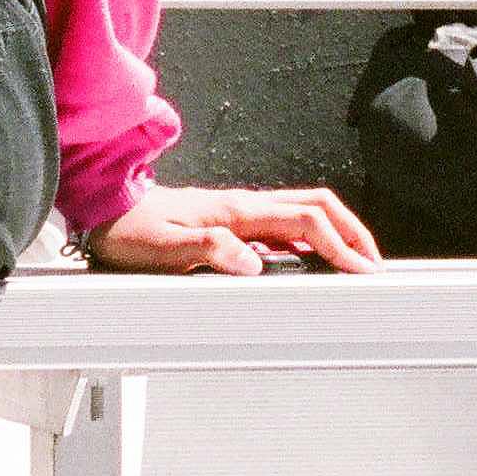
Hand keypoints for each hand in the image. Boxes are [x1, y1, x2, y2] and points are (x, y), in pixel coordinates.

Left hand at [82, 183, 381, 275]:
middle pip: (317, 206)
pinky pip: (284, 223)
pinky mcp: (232, 220)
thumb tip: (253, 264)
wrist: (103, 207)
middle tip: (374, 263)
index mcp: (235, 212)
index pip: (305, 222)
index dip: (339, 245)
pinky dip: (311, 238)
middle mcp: (243, 206)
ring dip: (336, 232)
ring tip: (354, 262)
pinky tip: (313, 261)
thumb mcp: (160, 248)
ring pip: (303, 211)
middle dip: (353, 232)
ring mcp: (239, 210)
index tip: (362, 270)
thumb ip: (208, 252)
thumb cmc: (127, 229)